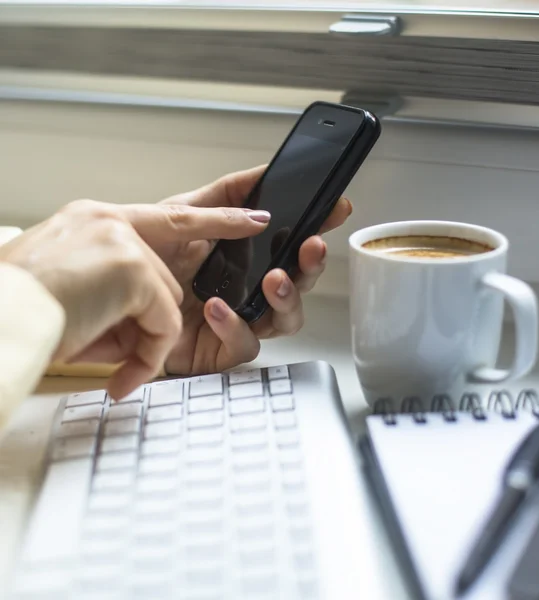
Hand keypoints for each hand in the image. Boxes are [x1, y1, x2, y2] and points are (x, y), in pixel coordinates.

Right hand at [0, 199, 269, 396]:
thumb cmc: (22, 314)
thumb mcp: (76, 297)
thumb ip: (120, 294)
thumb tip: (152, 318)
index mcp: (94, 222)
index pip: (169, 216)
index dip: (215, 218)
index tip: (252, 218)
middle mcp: (108, 221)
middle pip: (168, 272)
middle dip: (154, 313)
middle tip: (120, 325)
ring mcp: (121, 240)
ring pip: (167, 300)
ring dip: (142, 338)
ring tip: (100, 352)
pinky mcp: (130, 267)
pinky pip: (163, 323)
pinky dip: (146, 355)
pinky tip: (118, 369)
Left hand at [126, 166, 352, 374]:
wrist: (105, 293)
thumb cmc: (143, 256)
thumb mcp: (180, 214)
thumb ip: (222, 201)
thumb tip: (263, 197)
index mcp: (243, 257)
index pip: (289, 243)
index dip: (316, 226)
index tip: (335, 209)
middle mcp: (246, 289)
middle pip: (297, 283)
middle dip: (310, 266)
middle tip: (310, 248)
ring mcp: (237, 320)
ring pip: (284, 319)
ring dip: (286, 299)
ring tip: (274, 280)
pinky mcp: (219, 351)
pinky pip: (244, 344)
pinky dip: (236, 326)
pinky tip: (219, 307)